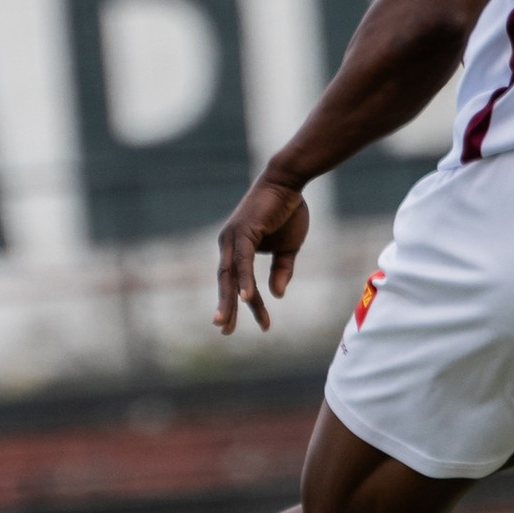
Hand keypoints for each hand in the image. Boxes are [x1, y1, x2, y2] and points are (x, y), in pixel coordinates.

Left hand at [215, 172, 311, 334]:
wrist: (290, 182)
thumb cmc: (287, 211)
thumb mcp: (288, 248)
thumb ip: (281, 270)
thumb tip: (277, 295)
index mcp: (237, 248)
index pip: (239, 282)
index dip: (252, 304)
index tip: (264, 326)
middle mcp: (229, 243)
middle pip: (225, 281)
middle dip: (226, 308)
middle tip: (224, 331)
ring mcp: (233, 237)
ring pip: (229, 274)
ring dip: (229, 300)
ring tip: (226, 322)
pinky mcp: (243, 231)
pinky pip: (241, 260)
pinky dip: (243, 279)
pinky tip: (246, 297)